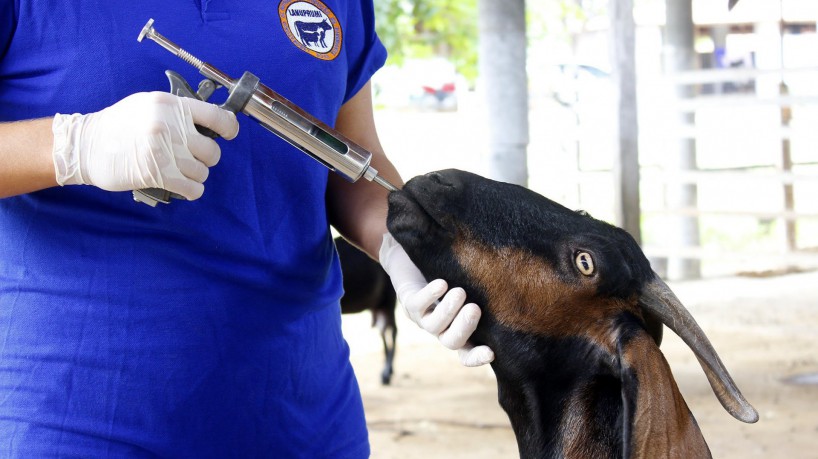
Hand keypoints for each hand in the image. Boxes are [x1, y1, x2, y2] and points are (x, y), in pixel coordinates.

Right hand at [51, 92, 238, 199]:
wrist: (85, 146)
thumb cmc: (117, 125)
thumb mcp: (147, 105)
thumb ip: (177, 112)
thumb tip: (209, 121)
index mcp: (169, 105)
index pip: (216, 115)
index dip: (229, 127)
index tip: (229, 133)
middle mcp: (169, 126)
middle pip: (212, 150)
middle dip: (205, 158)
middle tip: (191, 157)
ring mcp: (164, 151)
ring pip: (203, 171)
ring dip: (195, 175)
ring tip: (181, 171)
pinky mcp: (157, 174)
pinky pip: (193, 188)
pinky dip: (192, 190)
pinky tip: (184, 186)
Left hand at [379, 233, 494, 366]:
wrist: (410, 257)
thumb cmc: (447, 270)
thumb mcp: (468, 283)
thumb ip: (485, 289)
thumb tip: (516, 281)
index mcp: (457, 328)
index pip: (467, 352)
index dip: (477, 357)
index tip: (492, 353)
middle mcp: (441, 328)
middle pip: (452, 342)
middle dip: (464, 328)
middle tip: (475, 309)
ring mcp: (423, 318)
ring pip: (434, 327)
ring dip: (448, 311)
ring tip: (459, 292)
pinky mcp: (408, 303)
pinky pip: (417, 305)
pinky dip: (430, 296)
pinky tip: (441, 284)